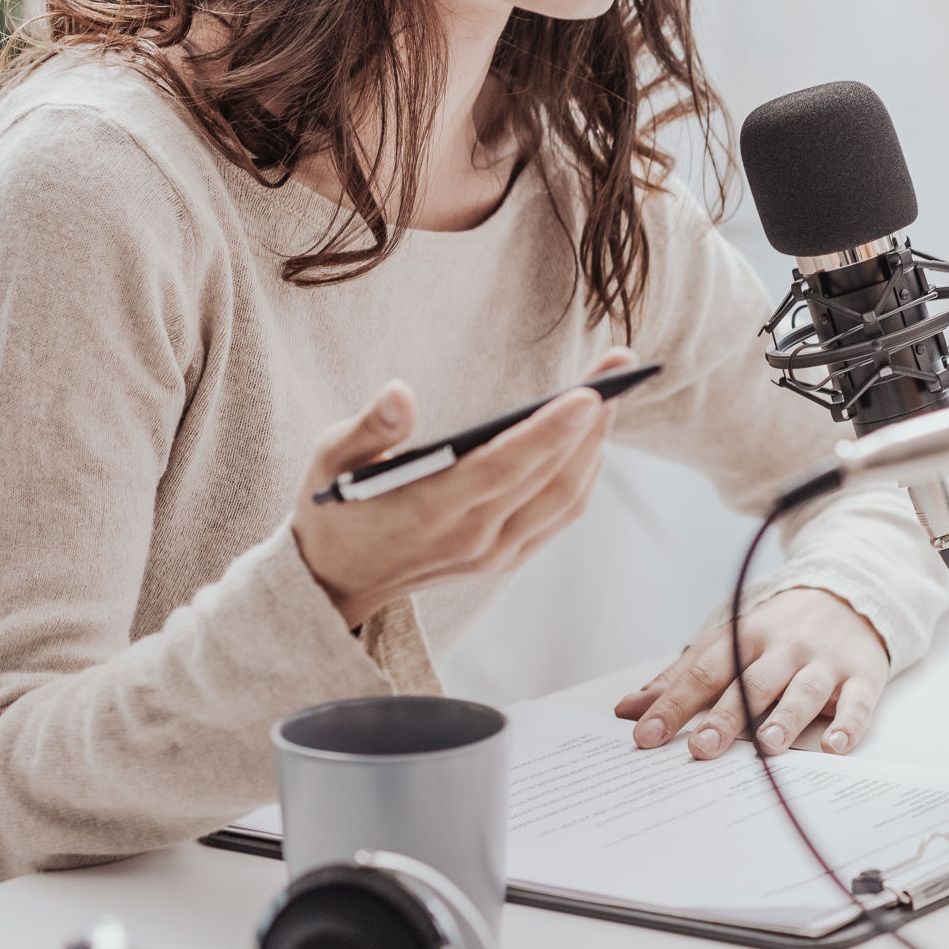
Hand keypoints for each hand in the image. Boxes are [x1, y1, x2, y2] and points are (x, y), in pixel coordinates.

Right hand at [291, 349, 636, 628]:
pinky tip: (592, 436)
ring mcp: (493, 554)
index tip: (588, 396)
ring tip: (612, 392)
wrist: (334, 582)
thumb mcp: (330, 460)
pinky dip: (584, 476)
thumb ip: (368, 429)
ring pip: (565, 499)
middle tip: (618, 367)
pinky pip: (560, 515)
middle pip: (548, 478)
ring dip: (595, 446)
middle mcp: (470, 538)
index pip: (503, 468)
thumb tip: (400, 394)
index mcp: (427, 510)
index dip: (549, 433)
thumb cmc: (335, 507)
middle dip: (590, 422)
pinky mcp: (505, 559)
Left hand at [613, 587, 890, 758]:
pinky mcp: (861, 675)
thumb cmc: (781, 629)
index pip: (704, 672)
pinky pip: (857, 701)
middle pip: (752, 683)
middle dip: (727, 716)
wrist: (850, 594)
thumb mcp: (729, 642)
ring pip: (803, 690)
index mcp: (745, 638)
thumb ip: (680, 677)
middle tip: (702, 748)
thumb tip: (628, 709)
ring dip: (786, 718)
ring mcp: (824, 661)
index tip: (645, 736)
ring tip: (768, 745)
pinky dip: (848, 724)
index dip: (673, 704)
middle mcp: (784, 648)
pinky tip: (834, 746)